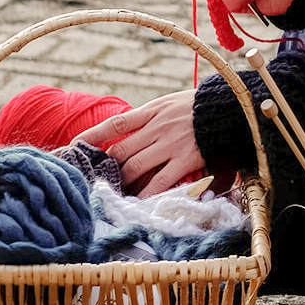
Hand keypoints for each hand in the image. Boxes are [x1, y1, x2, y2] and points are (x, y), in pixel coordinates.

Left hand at [73, 89, 204, 196]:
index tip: (74, 145)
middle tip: (97, 179)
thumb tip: (129, 133)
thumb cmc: (200, 107)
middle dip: (106, 167)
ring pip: (135, 167)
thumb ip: (150, 118)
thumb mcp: (171, 103)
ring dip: (123, 182)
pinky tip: (138, 201)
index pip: (115, 124)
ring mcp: (170, 145)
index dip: (92, 136)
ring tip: (115, 193)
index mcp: (152, 111)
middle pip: (121, 151)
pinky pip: (160, 181)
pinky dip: (146, 193)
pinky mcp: (186, 160)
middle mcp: (157, 128)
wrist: (230, 108)